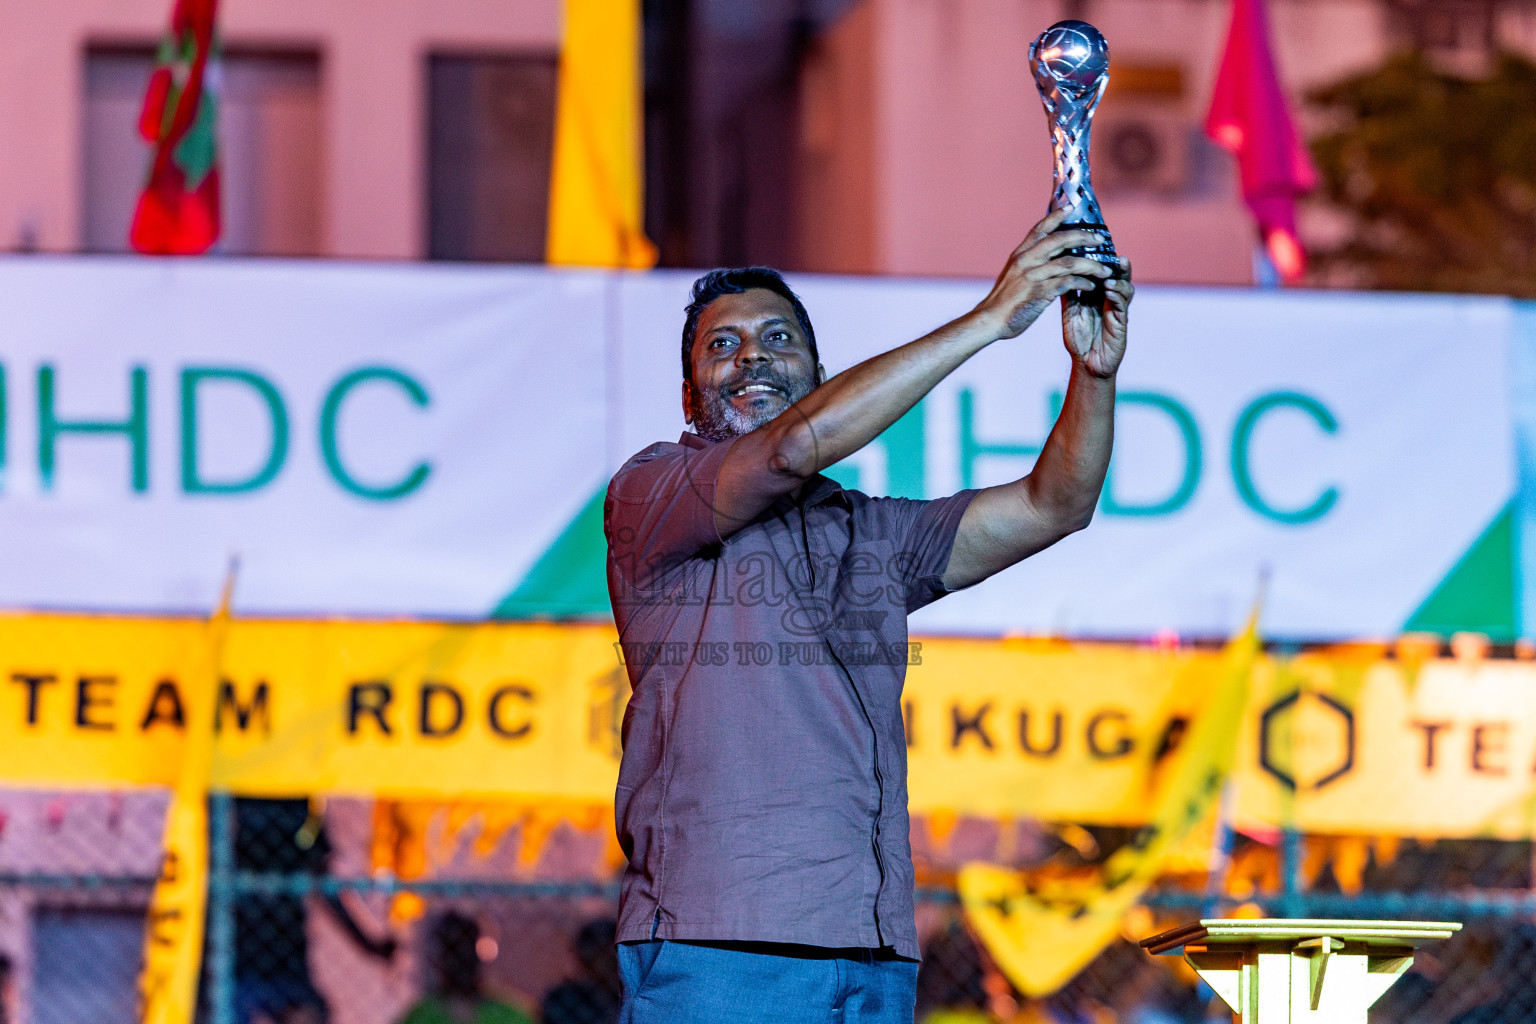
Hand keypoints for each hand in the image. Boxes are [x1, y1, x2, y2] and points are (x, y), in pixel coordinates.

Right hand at [971, 209, 1114, 339]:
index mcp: (1020, 254)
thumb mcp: (1014, 273)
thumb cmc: (1004, 299)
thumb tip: (1048, 253)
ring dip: (1091, 265)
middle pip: (1059, 240)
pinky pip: (1067, 283)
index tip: (1072, 207)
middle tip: (1099, 239)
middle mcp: (1026, 260)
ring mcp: (1032, 276)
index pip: (1040, 228)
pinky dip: (1082, 283)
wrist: (989, 320)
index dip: (1056, 216)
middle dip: (1083, 237)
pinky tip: (1092, 286)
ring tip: (1105, 270)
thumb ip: (1030, 262)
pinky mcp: (1038, 293)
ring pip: (1068, 262)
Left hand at [1063, 259, 1132, 378]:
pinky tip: (1109, 289)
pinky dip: (1116, 295)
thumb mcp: (1071, 310)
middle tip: (1109, 248)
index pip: (1101, 270)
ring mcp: (1117, 309)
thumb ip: (1068, 290)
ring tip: (1110, 269)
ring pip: (1124, 286)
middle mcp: (1110, 298)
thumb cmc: (1080, 337)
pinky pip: (1122, 305)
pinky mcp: (1121, 322)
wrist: (1086, 363)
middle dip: (1114, 261)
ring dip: (1117, 277)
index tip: (1092, 242)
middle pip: (1116, 274)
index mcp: (1097, 293)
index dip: (1098, 256)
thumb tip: (1055, 268)